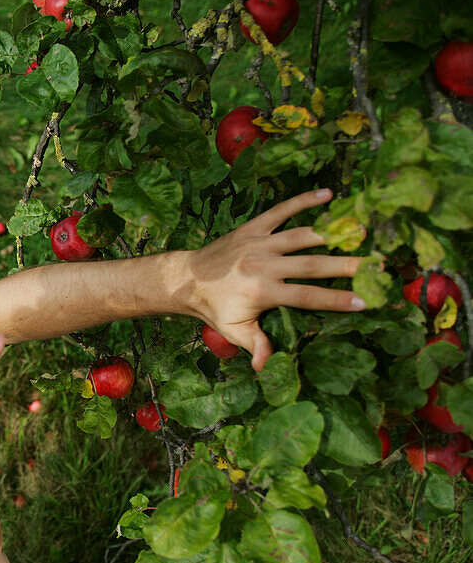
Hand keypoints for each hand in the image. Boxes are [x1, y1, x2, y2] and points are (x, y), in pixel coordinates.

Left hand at [184, 188, 363, 370]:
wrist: (185, 279)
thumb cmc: (213, 308)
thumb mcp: (233, 331)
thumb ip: (255, 345)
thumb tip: (267, 367)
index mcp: (261, 292)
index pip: (307, 297)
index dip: (336, 300)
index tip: (365, 301)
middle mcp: (262, 265)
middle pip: (312, 264)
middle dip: (346, 265)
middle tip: (377, 264)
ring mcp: (258, 243)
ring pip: (302, 235)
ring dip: (333, 231)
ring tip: (363, 229)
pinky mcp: (252, 227)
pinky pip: (280, 211)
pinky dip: (303, 200)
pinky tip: (328, 194)